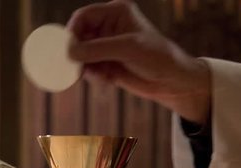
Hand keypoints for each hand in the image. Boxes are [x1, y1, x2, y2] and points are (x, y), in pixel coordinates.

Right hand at [67, 0, 210, 123]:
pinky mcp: (108, 64)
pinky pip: (90, 69)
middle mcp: (109, 27)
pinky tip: (108, 80)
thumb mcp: (127, 48)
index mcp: (116, 12)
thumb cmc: (157, 57)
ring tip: (100, 75)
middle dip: (78, 53)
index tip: (68, 49)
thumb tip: (70, 52)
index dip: (72, 31)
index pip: (84, 16)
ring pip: (82, 55)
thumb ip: (98, 49)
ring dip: (86, 67)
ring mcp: (108, 47)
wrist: (173, 81)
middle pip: (80, 36)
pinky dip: (94, 76)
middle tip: (77, 67)